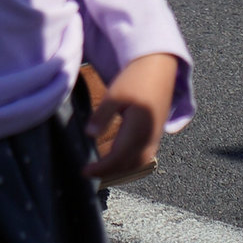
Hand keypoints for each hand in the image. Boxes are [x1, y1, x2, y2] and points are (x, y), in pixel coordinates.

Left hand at [85, 53, 176, 181]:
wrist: (158, 68)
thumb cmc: (135, 78)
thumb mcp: (115, 93)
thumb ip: (103, 115)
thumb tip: (89, 134)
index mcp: (137, 129)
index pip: (117, 158)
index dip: (101, 168)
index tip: (84, 171)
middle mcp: (148, 138)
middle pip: (128, 166)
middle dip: (109, 174)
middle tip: (90, 173)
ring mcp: (154, 137)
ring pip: (138, 165)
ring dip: (121, 172)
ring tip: (102, 172)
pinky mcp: (155, 134)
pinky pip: (144, 158)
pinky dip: (130, 165)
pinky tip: (119, 162)